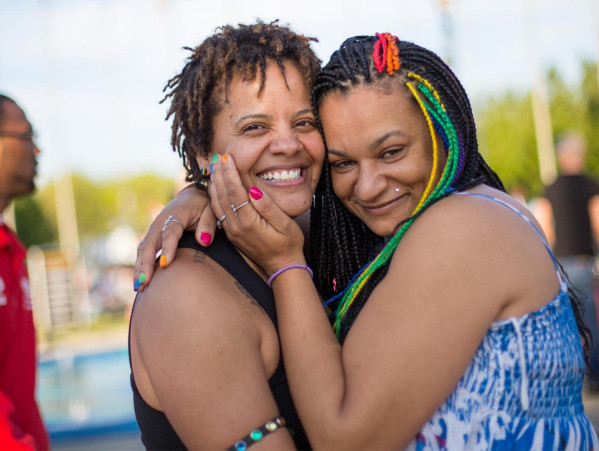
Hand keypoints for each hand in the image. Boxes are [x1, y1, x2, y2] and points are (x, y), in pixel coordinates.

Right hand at [134, 184, 215, 290]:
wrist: (191, 197)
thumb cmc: (203, 206)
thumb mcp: (210, 211)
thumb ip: (208, 225)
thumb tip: (204, 241)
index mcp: (176, 214)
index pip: (170, 232)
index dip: (167, 248)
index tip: (166, 264)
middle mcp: (161, 221)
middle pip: (150, 243)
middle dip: (146, 263)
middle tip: (145, 282)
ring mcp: (154, 229)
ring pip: (143, 249)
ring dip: (140, 267)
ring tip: (139, 287)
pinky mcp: (153, 236)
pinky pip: (143, 251)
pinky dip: (140, 266)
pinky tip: (140, 282)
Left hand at [209, 155, 305, 275]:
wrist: (282, 267)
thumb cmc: (289, 244)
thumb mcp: (286, 224)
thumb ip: (269, 207)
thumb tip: (254, 190)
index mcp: (249, 221)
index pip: (236, 191)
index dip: (230, 173)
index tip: (227, 158)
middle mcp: (236, 226)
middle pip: (223, 195)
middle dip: (219, 174)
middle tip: (216, 157)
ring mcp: (232, 231)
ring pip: (217, 204)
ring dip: (214, 184)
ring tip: (213, 167)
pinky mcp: (232, 234)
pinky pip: (218, 212)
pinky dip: (214, 197)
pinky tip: (215, 188)